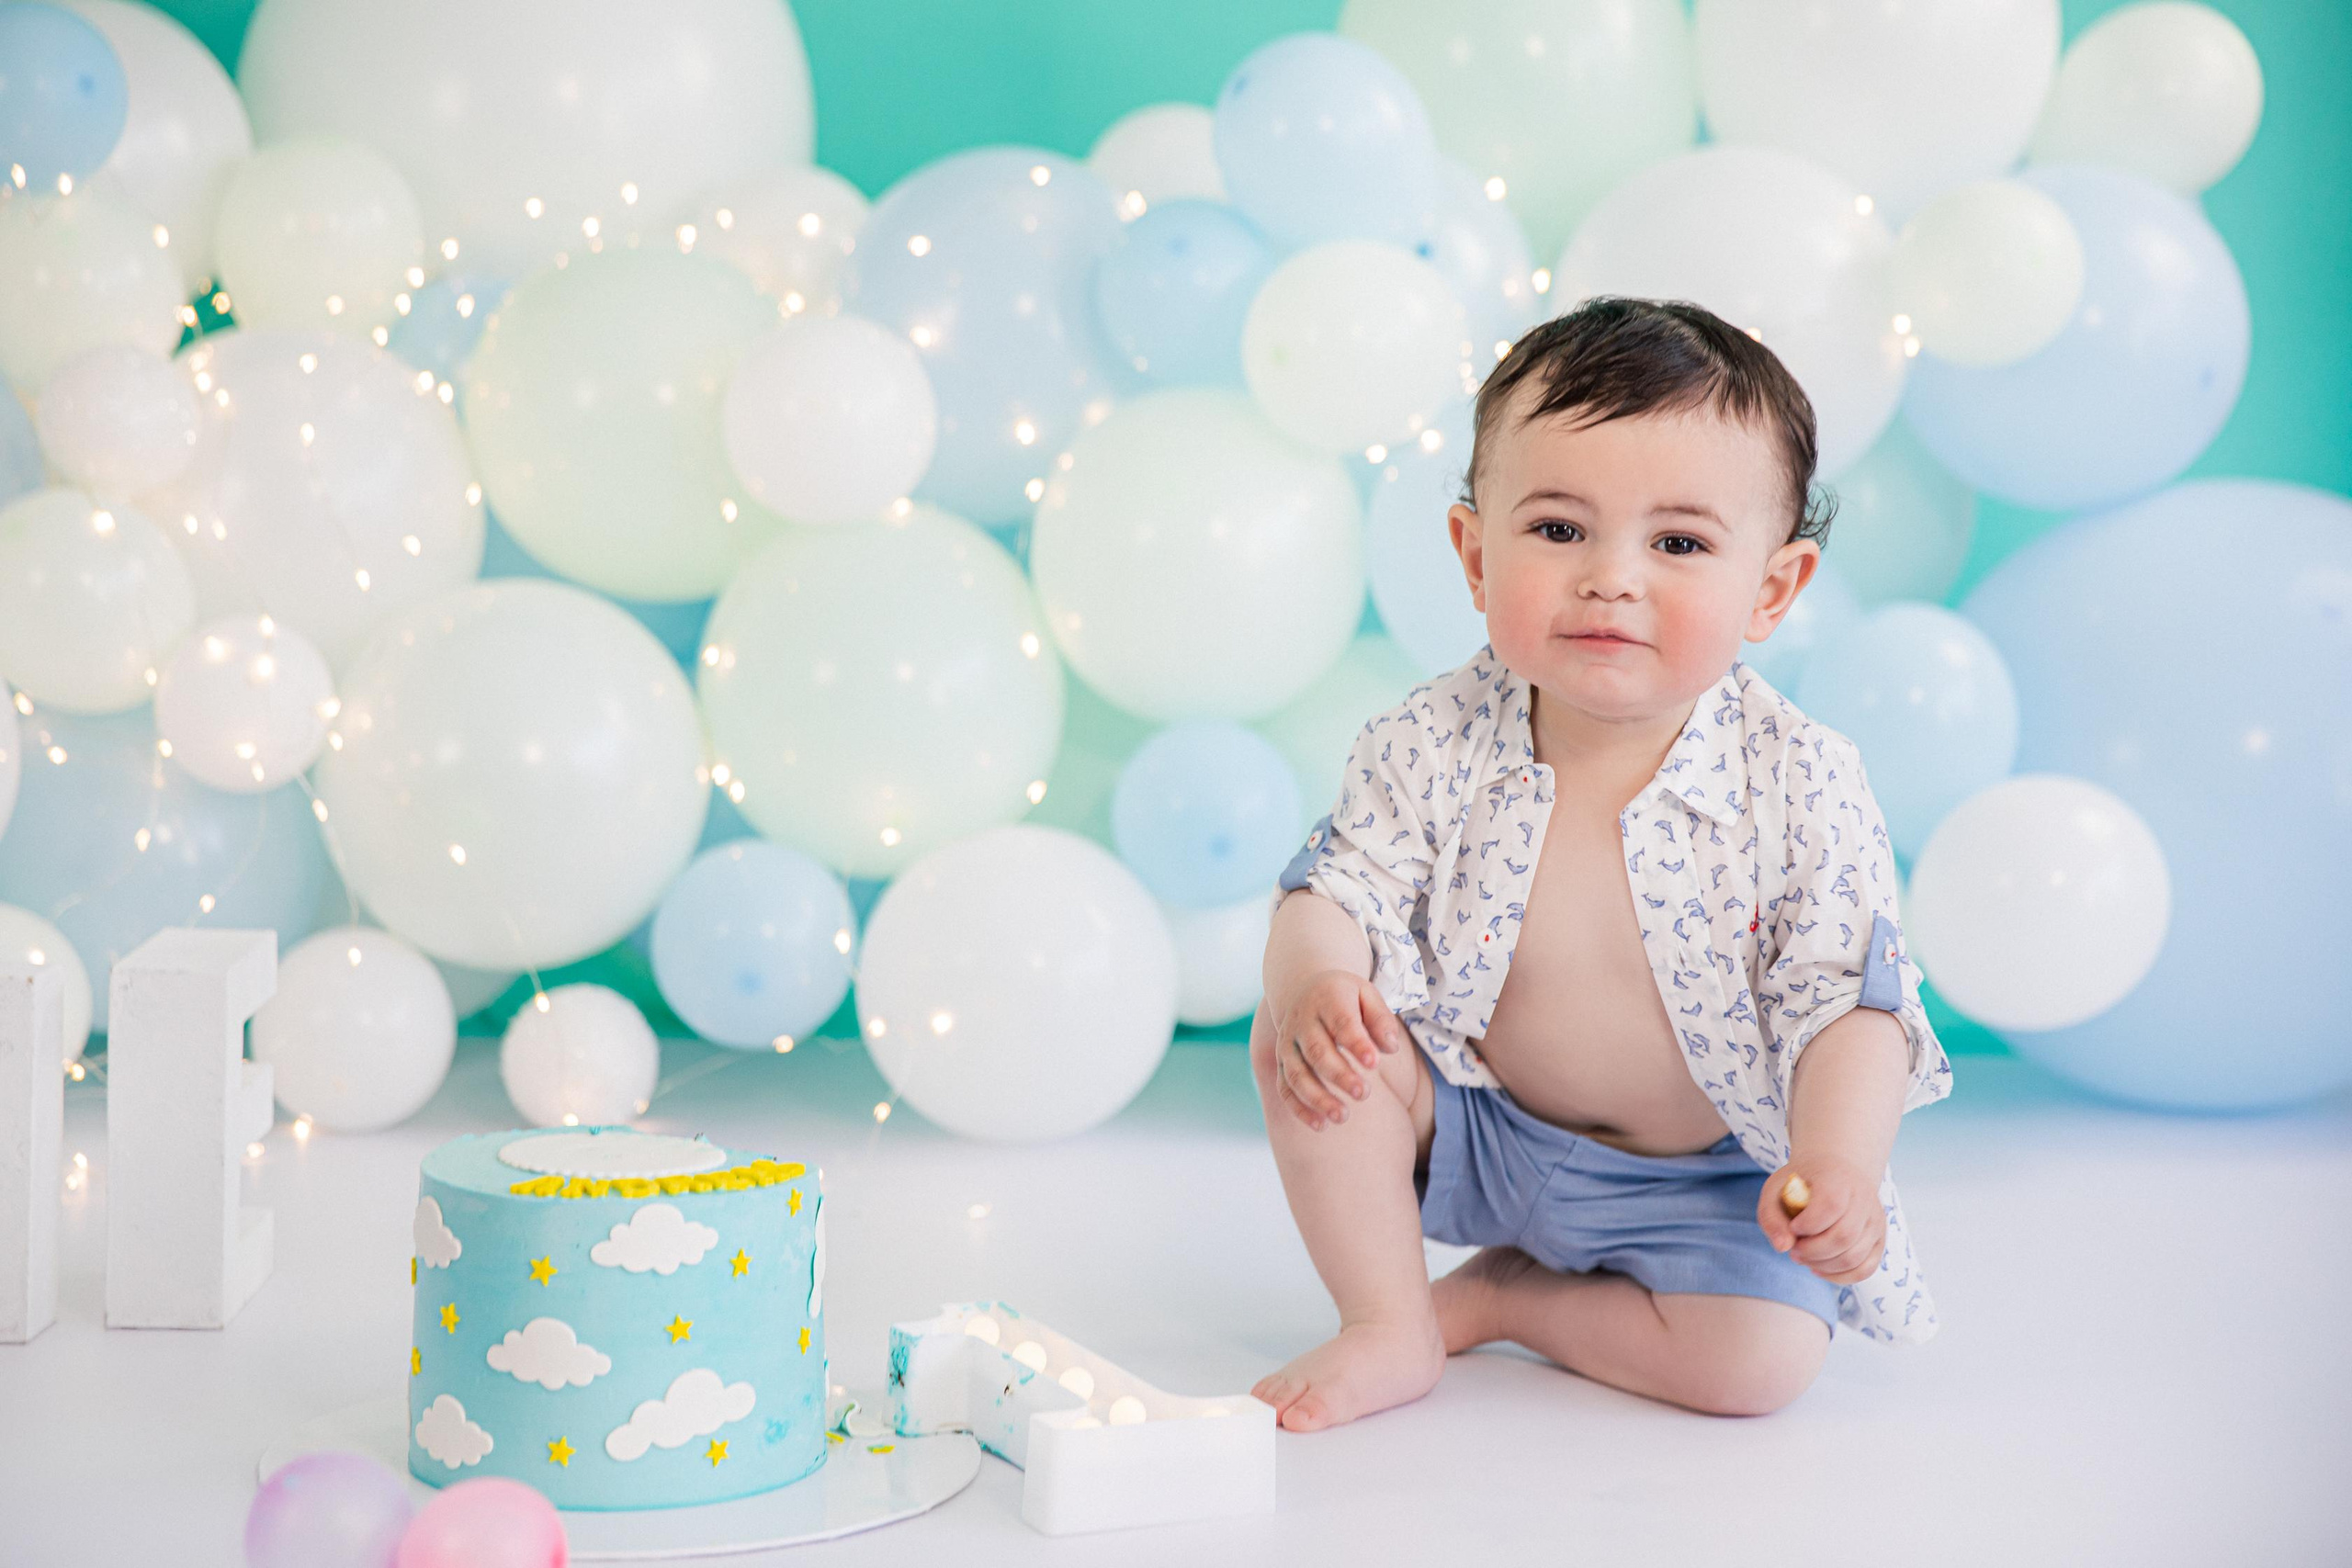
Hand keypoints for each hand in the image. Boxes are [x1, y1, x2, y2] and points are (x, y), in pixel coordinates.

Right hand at [1270, 970, 1410, 1131]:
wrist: (1303, 987)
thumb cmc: (1345, 997)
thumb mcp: (1366, 994)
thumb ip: (1381, 1019)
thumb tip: (1391, 1048)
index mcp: (1326, 999)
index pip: (1341, 1023)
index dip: (1356, 1043)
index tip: (1374, 1063)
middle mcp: (1302, 1021)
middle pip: (1317, 1052)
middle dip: (1339, 1075)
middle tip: (1364, 1094)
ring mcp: (1287, 1043)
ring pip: (1297, 1074)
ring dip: (1318, 1098)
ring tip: (1343, 1117)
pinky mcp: (1282, 1062)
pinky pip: (1285, 1088)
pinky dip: (1300, 1108)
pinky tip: (1321, 1125)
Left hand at [1758, 1156, 1885, 1284]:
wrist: (1836, 1171)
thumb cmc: (1801, 1183)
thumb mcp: (1776, 1189)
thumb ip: (1771, 1216)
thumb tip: (1782, 1247)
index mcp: (1838, 1179)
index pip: (1830, 1206)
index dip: (1808, 1224)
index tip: (1793, 1227)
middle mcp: (1863, 1199)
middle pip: (1843, 1238)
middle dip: (1812, 1252)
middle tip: (1794, 1251)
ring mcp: (1875, 1221)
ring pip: (1854, 1257)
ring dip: (1823, 1265)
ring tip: (1804, 1257)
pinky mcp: (1879, 1239)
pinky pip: (1865, 1269)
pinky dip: (1840, 1277)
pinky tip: (1819, 1268)